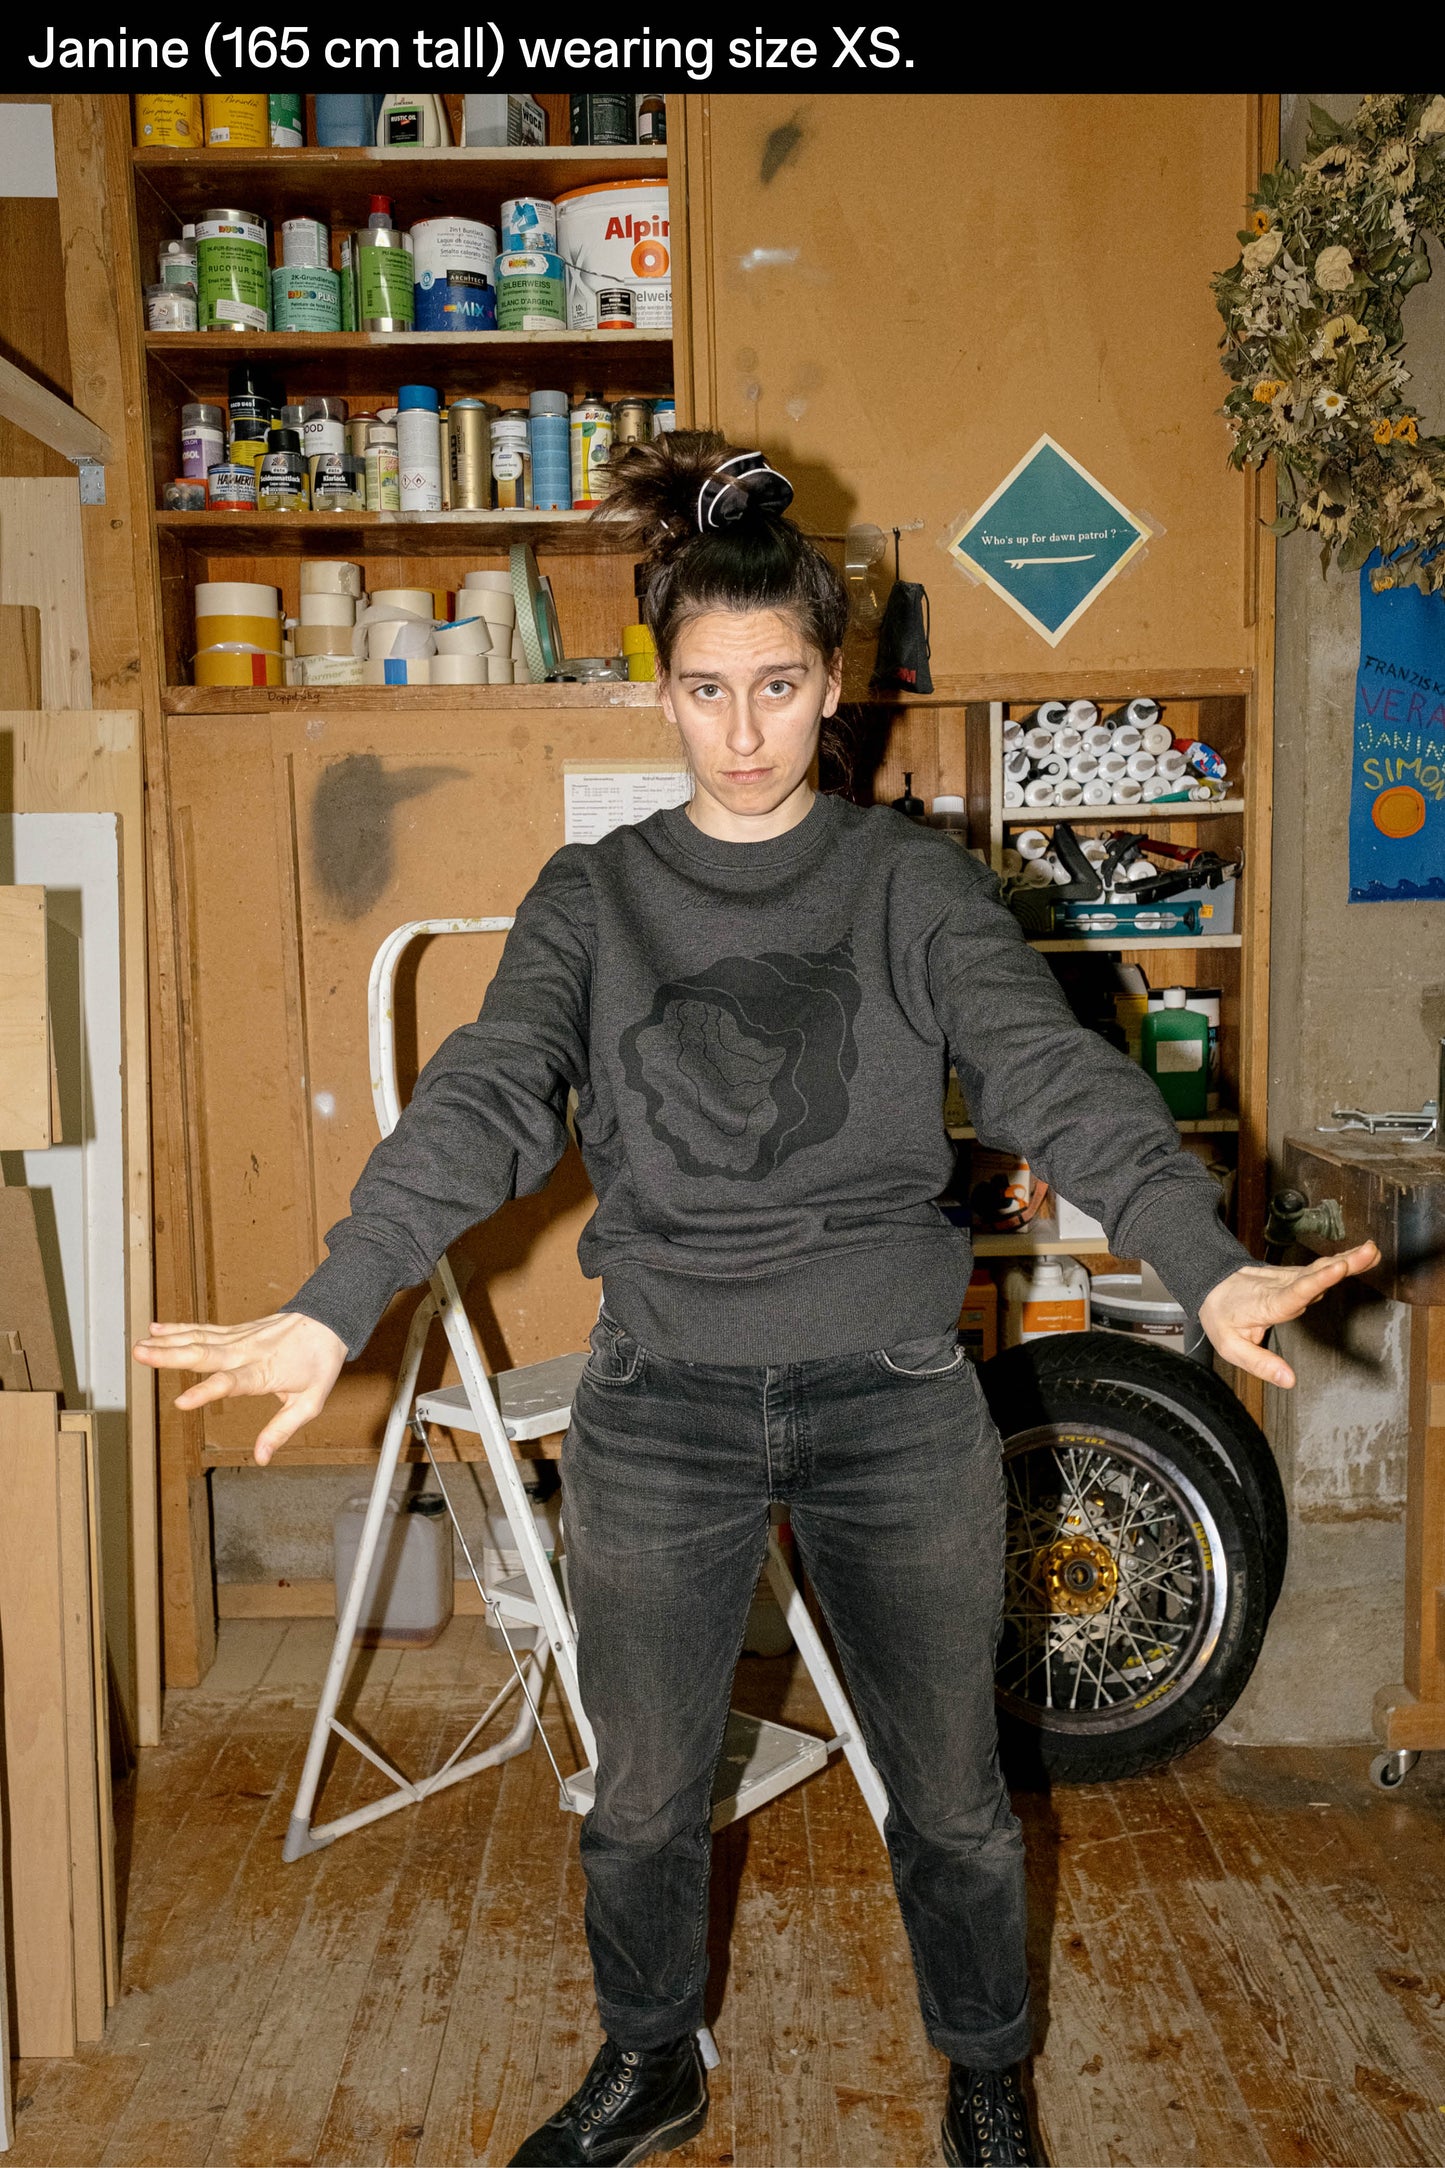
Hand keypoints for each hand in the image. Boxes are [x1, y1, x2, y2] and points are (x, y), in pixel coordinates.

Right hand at [133, 1311, 347, 1463]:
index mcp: (264, 1371)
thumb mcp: (310, 1403)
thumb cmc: (320, 1363)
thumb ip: (282, 1430)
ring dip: (167, 1341)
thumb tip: (261, 1457)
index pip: (231, 1382)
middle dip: (171, 1355)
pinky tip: (156, 1329)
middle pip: (205, 1353)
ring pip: (199, 1338)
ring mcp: (240, 1338)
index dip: (206, 1392)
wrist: (328, 1322)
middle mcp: (247, 1351)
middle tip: (140, 1354)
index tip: (181, 1402)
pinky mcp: (236, 1331)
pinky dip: (179, 1328)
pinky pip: (204, 1330)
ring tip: (139, 1345)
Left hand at [1198, 1241, 1379, 1387]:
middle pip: (1314, 1274)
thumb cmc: (1221, 1316)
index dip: (1318, 1280)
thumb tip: (1289, 1380)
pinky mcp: (1294, 1275)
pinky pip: (1319, 1268)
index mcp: (1267, 1304)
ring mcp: (1288, 1278)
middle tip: (1368, 1252)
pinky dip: (1341, 1261)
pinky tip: (1361, 1257)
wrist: (1210, 1284)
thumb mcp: (1231, 1347)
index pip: (1295, 1293)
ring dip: (1347, 1259)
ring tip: (1371, 1252)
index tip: (1338, 1268)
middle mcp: (1281, 1286)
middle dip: (1343, 1263)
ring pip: (1319, 1268)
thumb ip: (1260, 1365)